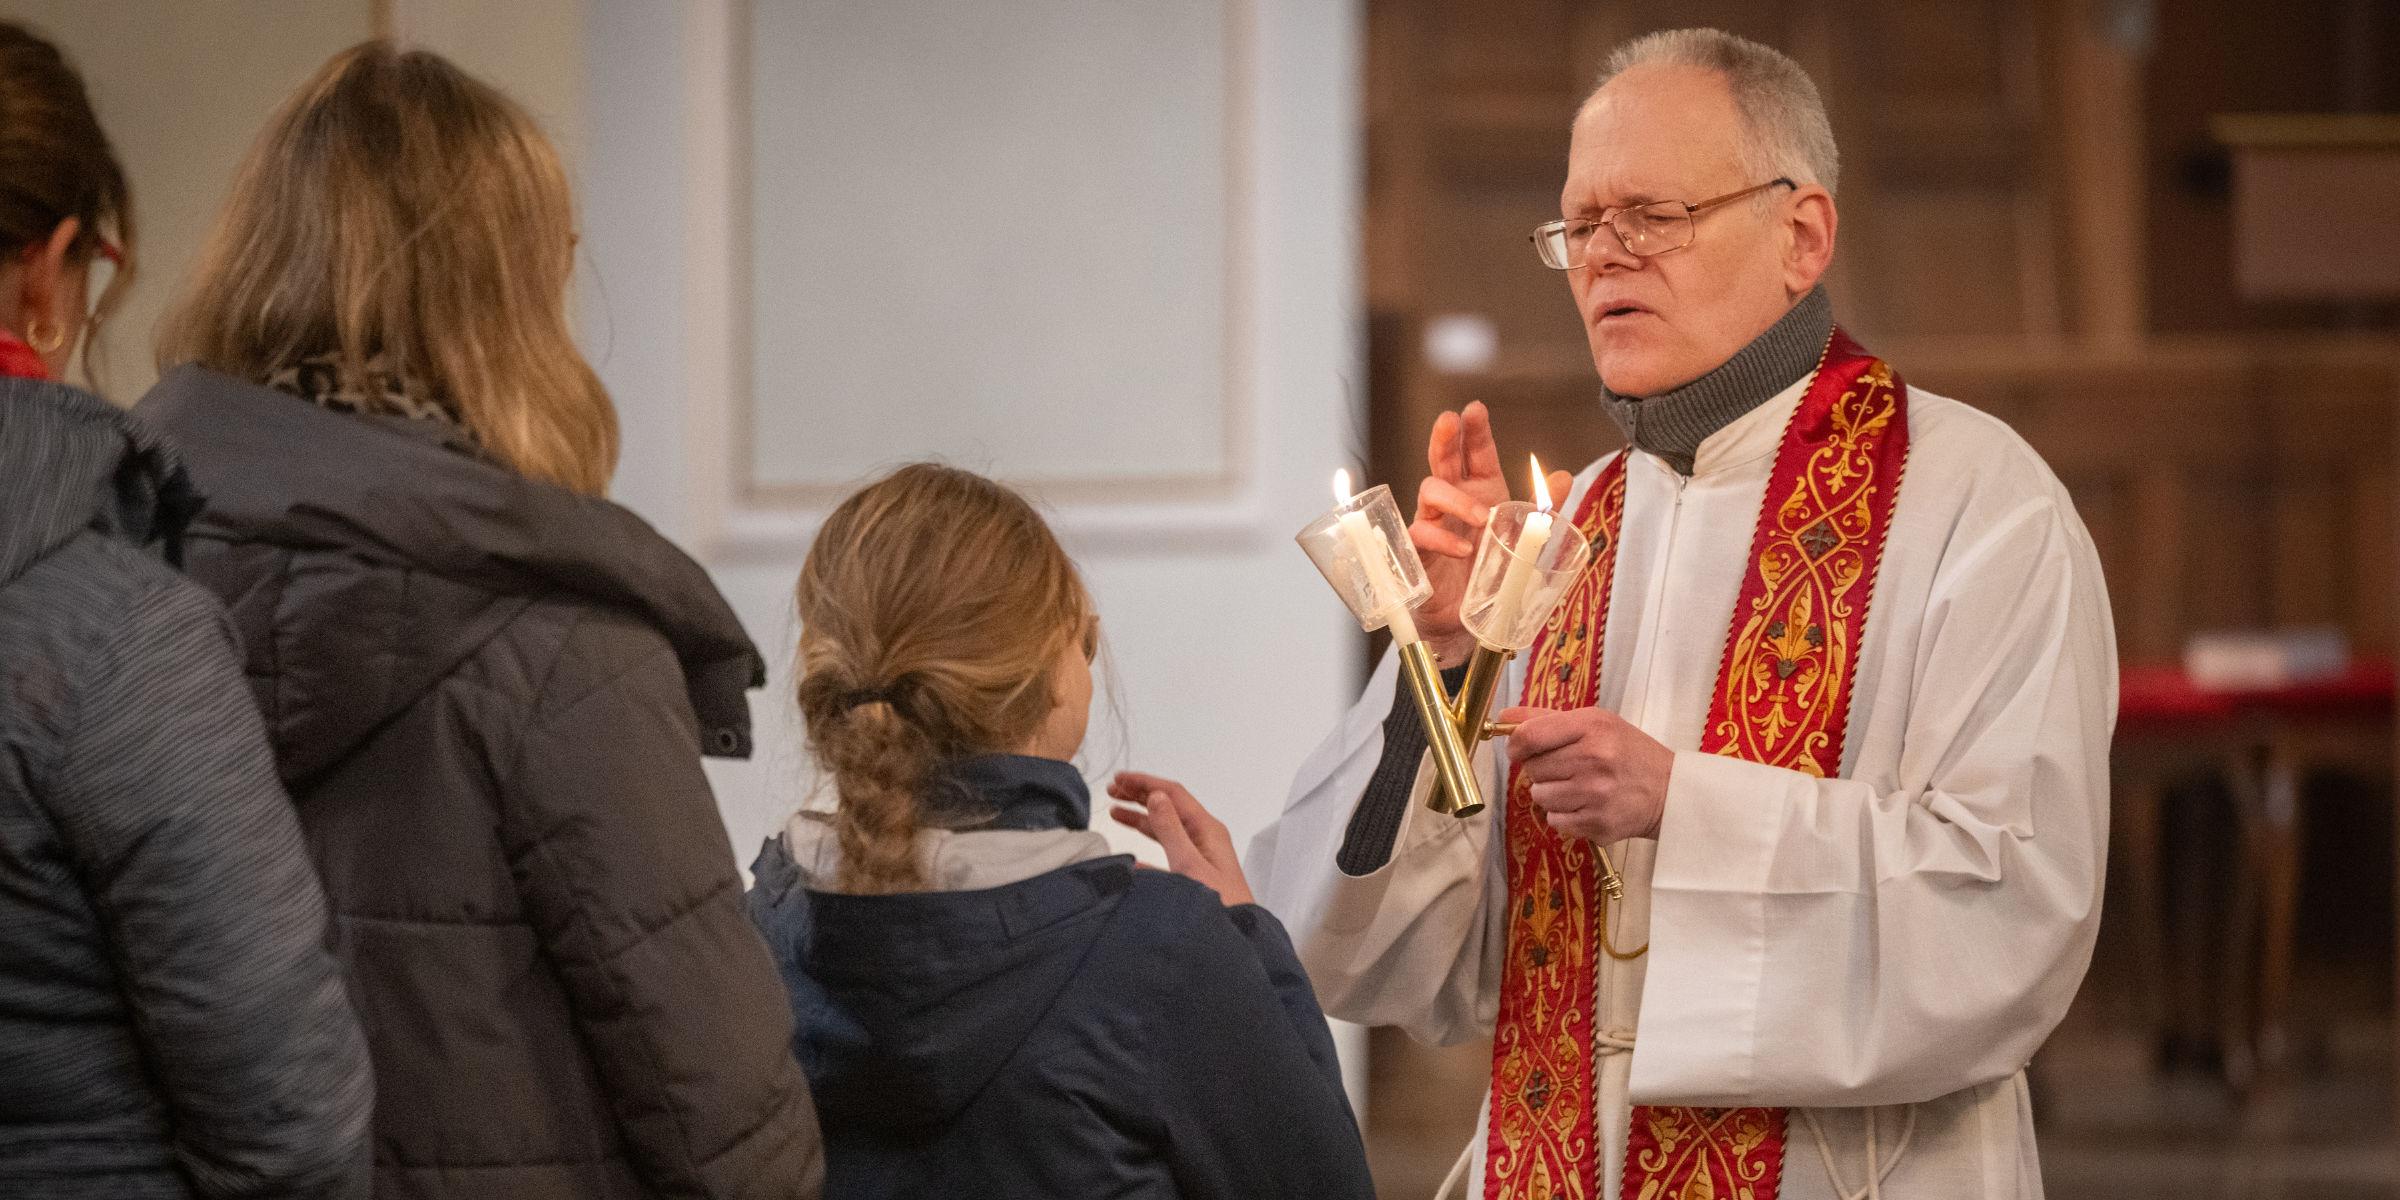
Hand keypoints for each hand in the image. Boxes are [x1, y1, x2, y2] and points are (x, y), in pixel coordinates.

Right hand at [1106, 772, 1255, 906]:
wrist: (1237, 940)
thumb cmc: (1220, 904)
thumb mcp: (1189, 864)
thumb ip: (1171, 830)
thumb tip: (1155, 797)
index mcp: (1207, 829)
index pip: (1173, 794)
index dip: (1145, 783)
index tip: (1120, 780)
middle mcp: (1204, 838)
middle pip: (1169, 807)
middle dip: (1140, 796)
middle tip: (1112, 791)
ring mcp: (1200, 856)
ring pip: (1165, 829)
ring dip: (1141, 818)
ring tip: (1115, 812)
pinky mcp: (1194, 874)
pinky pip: (1166, 855)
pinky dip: (1147, 850)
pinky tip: (1132, 858)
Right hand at [1410, 402, 1574, 663]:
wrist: (1467, 621)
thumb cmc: (1491, 575)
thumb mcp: (1524, 541)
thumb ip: (1543, 511)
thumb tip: (1562, 477)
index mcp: (1482, 492)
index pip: (1476, 454)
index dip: (1475, 431)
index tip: (1475, 409)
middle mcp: (1455, 501)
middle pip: (1443, 459)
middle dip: (1445, 438)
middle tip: (1449, 421)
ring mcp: (1434, 522)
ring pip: (1430, 490)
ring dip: (1457, 499)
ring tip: (1482, 517)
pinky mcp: (1418, 549)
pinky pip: (1422, 532)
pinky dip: (1444, 539)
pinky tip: (1464, 549)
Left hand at [1498, 705, 1673, 844]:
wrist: (1670, 791)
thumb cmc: (1628, 753)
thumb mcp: (1596, 722)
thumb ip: (1546, 719)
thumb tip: (1503, 718)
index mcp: (1592, 727)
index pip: (1529, 736)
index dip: (1516, 745)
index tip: (1518, 750)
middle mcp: (1594, 759)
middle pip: (1533, 769)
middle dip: (1543, 769)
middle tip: (1567, 768)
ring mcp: (1596, 794)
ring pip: (1540, 797)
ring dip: (1552, 794)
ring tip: (1578, 787)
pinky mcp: (1598, 823)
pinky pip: (1555, 821)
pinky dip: (1565, 815)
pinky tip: (1586, 805)